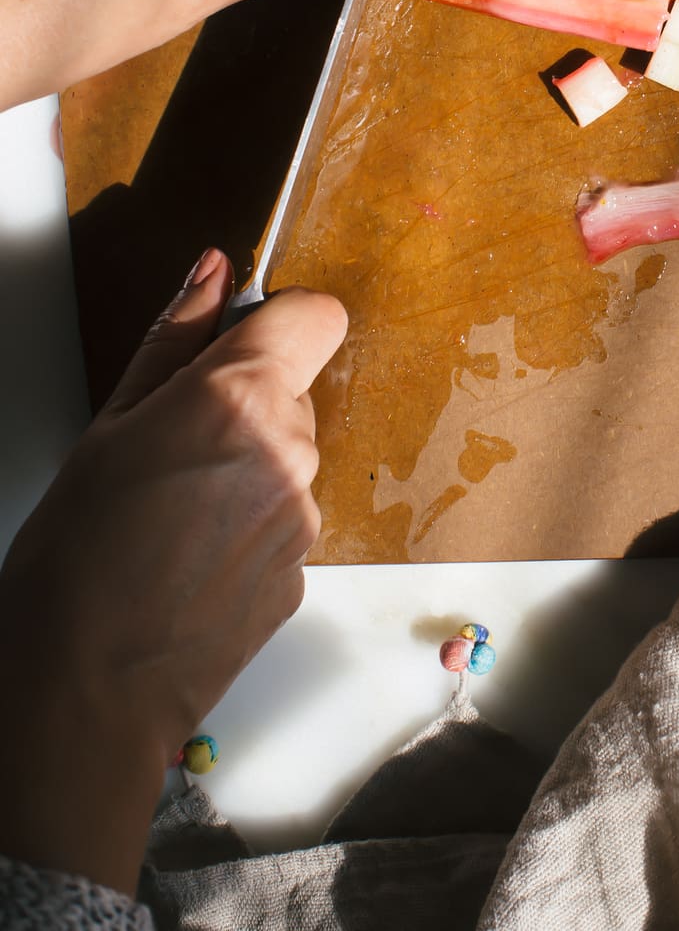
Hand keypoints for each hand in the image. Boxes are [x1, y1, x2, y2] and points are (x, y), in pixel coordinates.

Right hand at [0, 249, 346, 893]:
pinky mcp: (306, 572)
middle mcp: (292, 452)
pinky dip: (251, 525)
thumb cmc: (74, 559)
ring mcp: (306, 517)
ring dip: (248, 469)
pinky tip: (190, 559)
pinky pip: (286, 518)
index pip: (317, 316)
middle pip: (296, 392)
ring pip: (289, 457)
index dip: (280, 321)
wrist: (84, 695)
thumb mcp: (108, 427)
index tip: (239, 342)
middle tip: (172, 450)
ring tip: (172, 515)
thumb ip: (174, 338)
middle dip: (247, 405)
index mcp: (242, 400)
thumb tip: (212, 270)